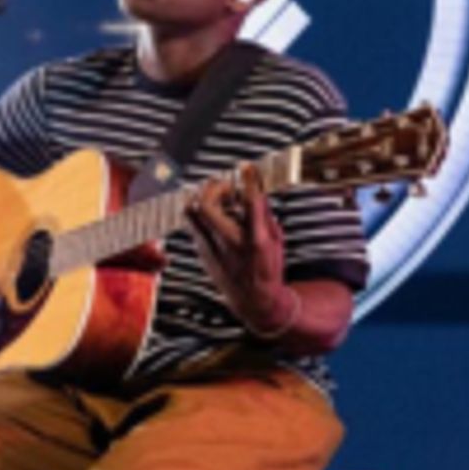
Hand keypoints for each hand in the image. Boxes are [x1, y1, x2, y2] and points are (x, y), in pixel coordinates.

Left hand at [185, 165, 296, 336]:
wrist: (253, 301)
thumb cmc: (268, 269)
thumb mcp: (276, 240)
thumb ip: (264, 214)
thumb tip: (255, 188)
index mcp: (256, 240)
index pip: (250, 204)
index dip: (248, 181)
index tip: (246, 167)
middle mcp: (231, 243)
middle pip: (207, 205)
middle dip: (215, 187)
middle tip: (226, 187)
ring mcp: (212, 249)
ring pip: (192, 213)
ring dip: (203, 197)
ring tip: (218, 199)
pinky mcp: (202, 253)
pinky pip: (194, 224)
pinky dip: (203, 214)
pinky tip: (217, 218)